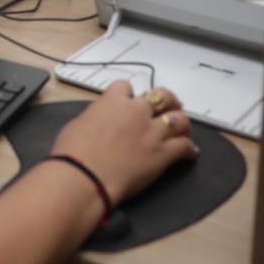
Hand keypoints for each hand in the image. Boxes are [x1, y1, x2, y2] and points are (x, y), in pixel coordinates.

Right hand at [52, 81, 197, 205]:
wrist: (84, 176)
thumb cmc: (73, 152)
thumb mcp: (78, 124)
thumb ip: (96, 117)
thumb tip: (101, 121)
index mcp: (114, 101)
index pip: (126, 86)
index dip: (127, 94)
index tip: (128, 102)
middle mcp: (137, 111)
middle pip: (162, 96)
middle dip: (167, 100)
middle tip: (170, 106)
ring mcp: (153, 132)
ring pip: (179, 120)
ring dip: (182, 124)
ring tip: (183, 130)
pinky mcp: (163, 154)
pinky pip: (184, 146)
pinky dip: (189, 150)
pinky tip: (190, 153)